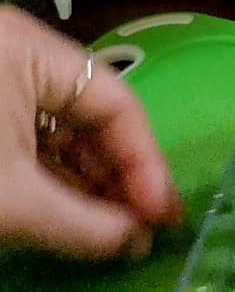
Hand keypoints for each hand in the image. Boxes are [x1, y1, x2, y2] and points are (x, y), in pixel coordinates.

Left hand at [0, 7, 182, 258]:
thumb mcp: (15, 202)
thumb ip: (87, 224)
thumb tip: (137, 242)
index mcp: (28, 49)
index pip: (117, 105)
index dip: (146, 165)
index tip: (161, 216)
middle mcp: (17, 51)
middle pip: (92, 117)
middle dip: (120, 179)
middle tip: (143, 229)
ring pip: (62, 131)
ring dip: (91, 184)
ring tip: (114, 232)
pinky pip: (31, 137)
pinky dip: (54, 177)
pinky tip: (76, 216)